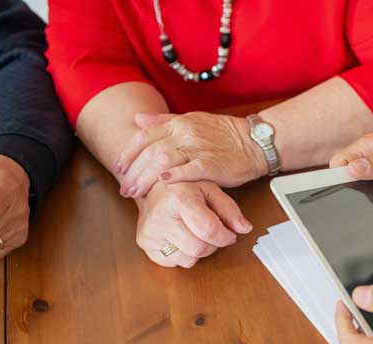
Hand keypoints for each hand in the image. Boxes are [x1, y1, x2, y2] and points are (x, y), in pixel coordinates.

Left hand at [115, 112, 266, 198]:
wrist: (254, 142)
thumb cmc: (224, 135)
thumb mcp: (192, 121)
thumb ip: (164, 121)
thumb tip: (138, 120)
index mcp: (178, 123)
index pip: (144, 136)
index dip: (128, 153)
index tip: (119, 168)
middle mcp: (185, 133)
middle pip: (150, 151)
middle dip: (133, 171)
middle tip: (125, 188)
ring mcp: (199, 148)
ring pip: (164, 160)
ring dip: (146, 178)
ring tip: (136, 193)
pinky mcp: (212, 164)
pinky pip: (190, 169)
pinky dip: (175, 176)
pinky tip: (163, 183)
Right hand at [134, 179, 251, 267]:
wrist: (152, 186)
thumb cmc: (184, 187)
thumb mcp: (210, 189)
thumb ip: (230, 209)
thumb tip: (245, 228)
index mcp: (178, 198)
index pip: (208, 229)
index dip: (225, 236)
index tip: (229, 235)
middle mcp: (160, 216)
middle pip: (198, 248)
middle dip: (213, 245)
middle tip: (213, 235)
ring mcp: (149, 232)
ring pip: (187, 259)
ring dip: (199, 251)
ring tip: (196, 234)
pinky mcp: (144, 243)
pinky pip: (173, 262)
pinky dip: (183, 254)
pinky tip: (182, 237)